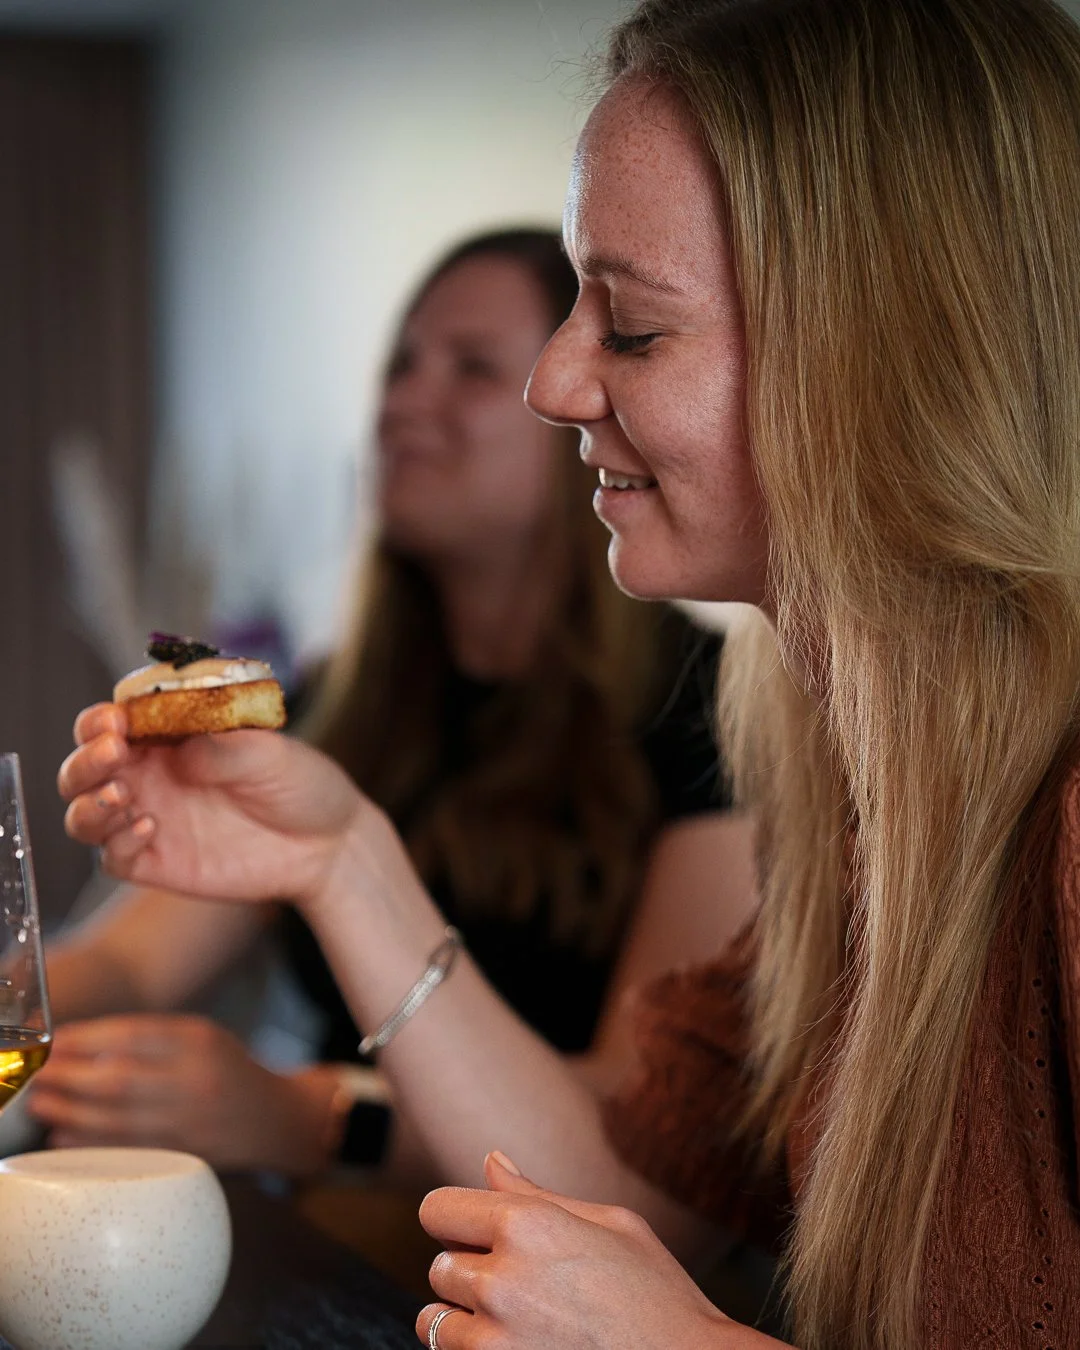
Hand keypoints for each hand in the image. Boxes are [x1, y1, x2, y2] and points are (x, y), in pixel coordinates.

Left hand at [26, 1014, 340, 1174]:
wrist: (277, 1118)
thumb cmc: (228, 1071)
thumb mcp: (200, 1037)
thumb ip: (150, 1038)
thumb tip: (81, 1046)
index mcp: (198, 1040)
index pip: (132, 1035)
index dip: (86, 1039)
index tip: (55, 1042)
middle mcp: (195, 1079)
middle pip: (119, 1079)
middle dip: (69, 1078)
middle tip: (39, 1076)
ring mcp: (191, 1121)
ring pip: (118, 1119)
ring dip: (70, 1112)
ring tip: (42, 1104)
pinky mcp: (184, 1155)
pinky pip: (128, 1149)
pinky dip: (90, 1143)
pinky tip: (64, 1135)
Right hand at [57, 703, 363, 907]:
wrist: (328, 843)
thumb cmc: (299, 783)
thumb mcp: (270, 754)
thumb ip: (222, 748)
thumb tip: (180, 751)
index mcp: (168, 736)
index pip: (111, 722)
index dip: (101, 720)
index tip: (117, 720)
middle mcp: (150, 774)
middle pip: (83, 767)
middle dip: (85, 759)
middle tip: (114, 752)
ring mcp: (150, 817)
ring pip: (84, 812)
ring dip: (89, 802)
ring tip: (123, 795)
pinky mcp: (157, 861)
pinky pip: (112, 856)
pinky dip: (117, 842)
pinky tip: (150, 826)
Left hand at [416, 1153, 787, 1349]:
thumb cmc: (657, 1296)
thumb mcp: (611, 1224)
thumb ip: (537, 1194)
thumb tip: (490, 1160)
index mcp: (528, 1224)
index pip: (437, 1209)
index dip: (455, 1220)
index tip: (475, 1235)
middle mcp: (502, 1280)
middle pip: (439, 1267)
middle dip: (470, 1272)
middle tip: (521, 1287)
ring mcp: (495, 1340)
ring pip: (436, 1322)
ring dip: (467, 1320)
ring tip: (519, 1323)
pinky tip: (521, 1346)